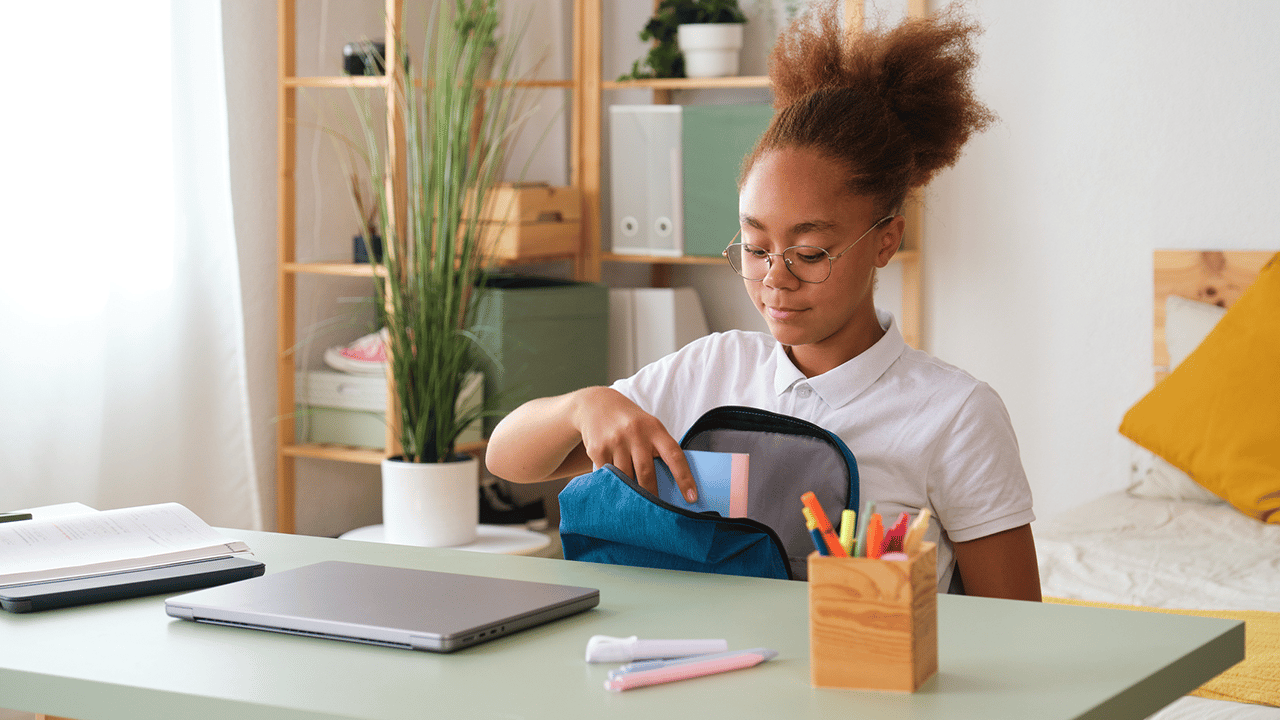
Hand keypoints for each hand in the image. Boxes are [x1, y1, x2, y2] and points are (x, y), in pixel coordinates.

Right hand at [570, 387, 697, 502]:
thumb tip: (672, 485)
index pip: (674, 455)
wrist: (597, 404)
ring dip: (630, 493)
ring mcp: (616, 441)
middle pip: (646, 473)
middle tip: (658, 514)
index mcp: (655, 429)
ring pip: (625, 478)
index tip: (691, 498)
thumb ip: (659, 449)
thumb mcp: (649, 427)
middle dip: (652, 496)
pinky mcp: (598, 449)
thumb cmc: (631, 422)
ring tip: (635, 506)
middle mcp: (636, 433)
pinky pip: (607, 476)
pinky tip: (614, 490)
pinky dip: (613, 485)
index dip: (684, 478)